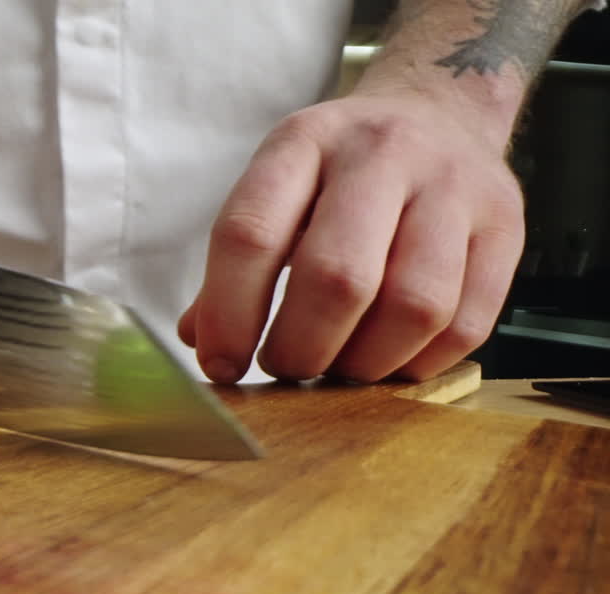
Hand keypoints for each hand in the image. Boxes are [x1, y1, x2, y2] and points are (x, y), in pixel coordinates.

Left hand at [179, 90, 524, 383]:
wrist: (439, 112)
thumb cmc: (339, 171)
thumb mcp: (277, 188)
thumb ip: (235, 264)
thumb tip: (202, 340)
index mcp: (304, 141)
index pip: (251, 233)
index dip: (229, 314)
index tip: (220, 363)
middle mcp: (383, 153)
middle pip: (337, 276)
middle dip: (301, 347)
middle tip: (285, 367)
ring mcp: (454, 186)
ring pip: (412, 306)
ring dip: (364, 362)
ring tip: (338, 366)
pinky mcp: (506, 226)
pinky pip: (466, 323)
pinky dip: (418, 362)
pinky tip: (389, 359)